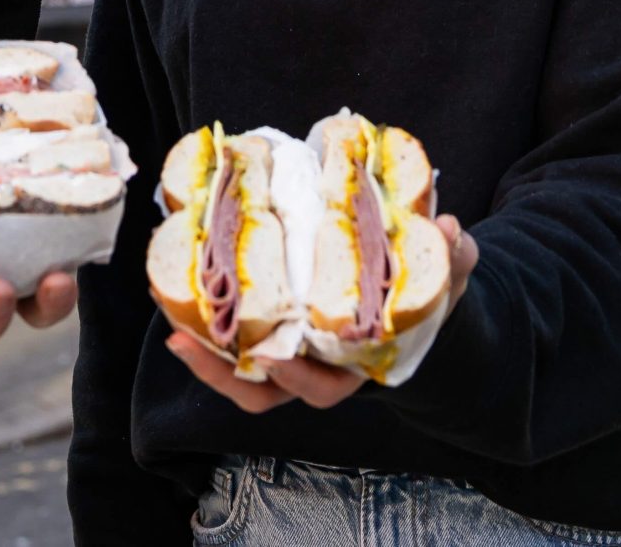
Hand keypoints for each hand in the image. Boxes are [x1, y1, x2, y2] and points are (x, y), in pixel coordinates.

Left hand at [163, 214, 479, 409]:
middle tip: (186, 339)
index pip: (322, 389)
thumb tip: (451, 230)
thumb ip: (452, 262)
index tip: (273, 358)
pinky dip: (200, 318)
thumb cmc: (416, 298)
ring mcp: (283, 351)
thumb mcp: (442, 282)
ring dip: (200, 351)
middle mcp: (311, 367)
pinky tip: (171, 287)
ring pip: (233, 370)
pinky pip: (226, 335)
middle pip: (261, 390)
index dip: (296, 378)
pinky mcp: (262, 326)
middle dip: (220, 372)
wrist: (403, 302)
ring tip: (168, 317)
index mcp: (353, 366)